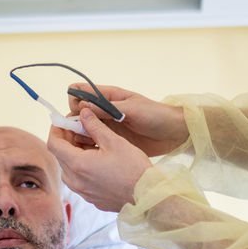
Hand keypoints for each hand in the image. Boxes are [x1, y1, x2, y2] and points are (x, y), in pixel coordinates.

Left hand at [47, 110, 152, 212]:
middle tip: (80, 127)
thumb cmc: (133, 169)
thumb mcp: (114, 142)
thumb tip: (83, 113)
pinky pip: (79, 180)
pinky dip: (82, 167)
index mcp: (78, 165)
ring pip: (69, 168)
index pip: (53, 144)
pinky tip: (98, 160)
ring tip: (91, 143)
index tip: (64, 121)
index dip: (56, 129)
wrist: (147, 197)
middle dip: (67, 139)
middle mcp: (75, 181)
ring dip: (74, 154)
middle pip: (60, 156)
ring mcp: (82, 192)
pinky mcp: (91, 198)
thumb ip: (95, 126)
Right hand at [66, 84, 186, 156]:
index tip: (78, 115)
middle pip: (77, 113)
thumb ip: (108, 108)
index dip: (74, 102)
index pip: (80, 92)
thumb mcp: (132, 109)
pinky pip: (92, 143)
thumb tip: (82, 107)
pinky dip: (87, 148)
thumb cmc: (156, 115)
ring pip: (82, 129)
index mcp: (108, 96)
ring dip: (78, 137)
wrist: (174, 133)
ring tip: (82, 147)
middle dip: (73, 122)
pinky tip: (89, 155)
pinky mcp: (111, 141)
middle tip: (77, 135)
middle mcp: (104, 111)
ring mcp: (107, 126)